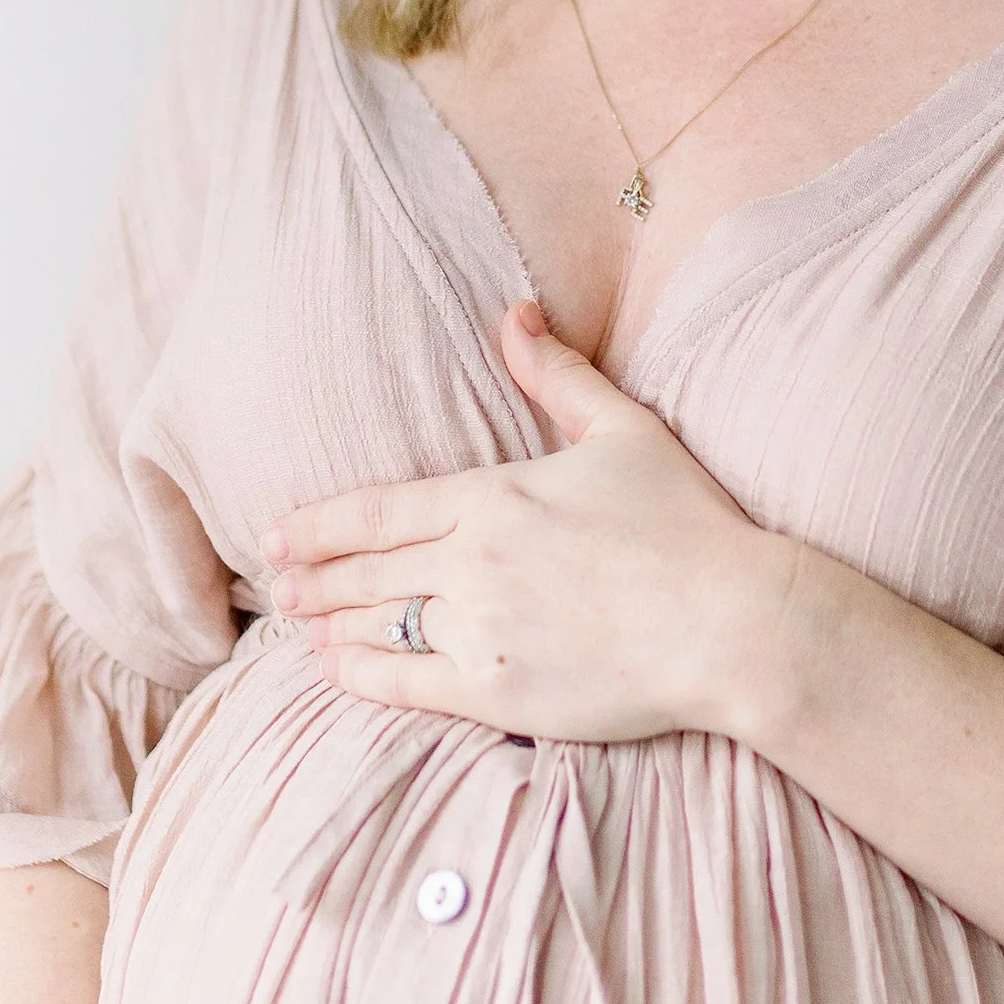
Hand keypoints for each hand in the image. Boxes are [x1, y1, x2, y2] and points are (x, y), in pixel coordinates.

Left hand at [264, 301, 791, 742]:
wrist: (731, 624)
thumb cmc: (688, 525)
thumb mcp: (625, 432)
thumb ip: (559, 376)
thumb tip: (514, 312)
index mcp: (492, 497)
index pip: (378, 510)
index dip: (318, 523)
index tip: (276, 531)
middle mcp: (471, 562)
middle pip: (364, 569)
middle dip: (310, 575)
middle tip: (272, 582)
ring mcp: (479, 630)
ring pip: (377, 624)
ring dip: (328, 623)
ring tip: (297, 623)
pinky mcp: (496, 691)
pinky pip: (403, 684)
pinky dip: (359, 675)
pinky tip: (332, 669)